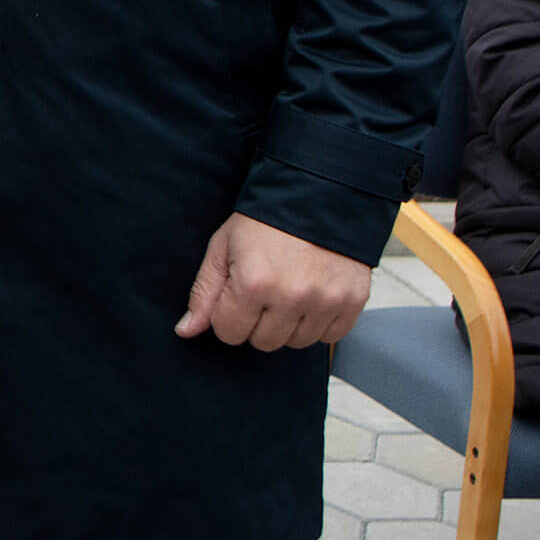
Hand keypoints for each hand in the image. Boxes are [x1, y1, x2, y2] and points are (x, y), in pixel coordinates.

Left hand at [175, 212, 371, 350]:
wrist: (316, 196)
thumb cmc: (263, 222)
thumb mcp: (222, 248)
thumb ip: (203, 293)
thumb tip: (186, 331)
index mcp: (254, 282)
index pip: (229, 332)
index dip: (227, 314)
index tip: (236, 293)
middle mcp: (292, 296)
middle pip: (263, 342)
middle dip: (256, 321)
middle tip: (262, 291)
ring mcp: (326, 301)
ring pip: (296, 343)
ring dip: (288, 324)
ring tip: (287, 290)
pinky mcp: (353, 302)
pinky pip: (329, 338)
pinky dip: (318, 323)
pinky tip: (311, 296)